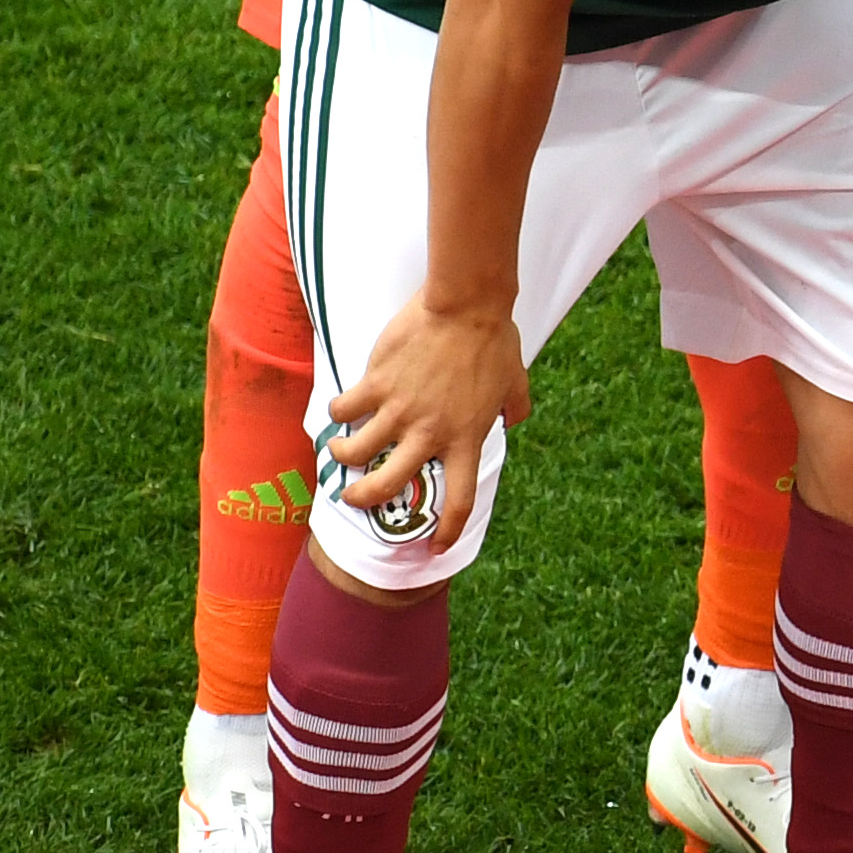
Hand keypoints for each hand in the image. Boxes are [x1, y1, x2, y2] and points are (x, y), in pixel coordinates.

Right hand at [319, 301, 529, 548]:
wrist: (467, 305)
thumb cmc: (494, 341)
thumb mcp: (515, 382)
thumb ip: (513, 407)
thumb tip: (513, 421)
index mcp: (466, 437)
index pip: (459, 498)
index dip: (446, 529)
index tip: (435, 548)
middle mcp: (429, 432)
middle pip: (387, 487)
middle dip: (364, 500)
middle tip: (354, 498)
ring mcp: (399, 410)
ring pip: (356, 452)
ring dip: (343, 457)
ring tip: (341, 452)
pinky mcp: (376, 384)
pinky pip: (343, 409)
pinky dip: (337, 414)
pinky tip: (339, 410)